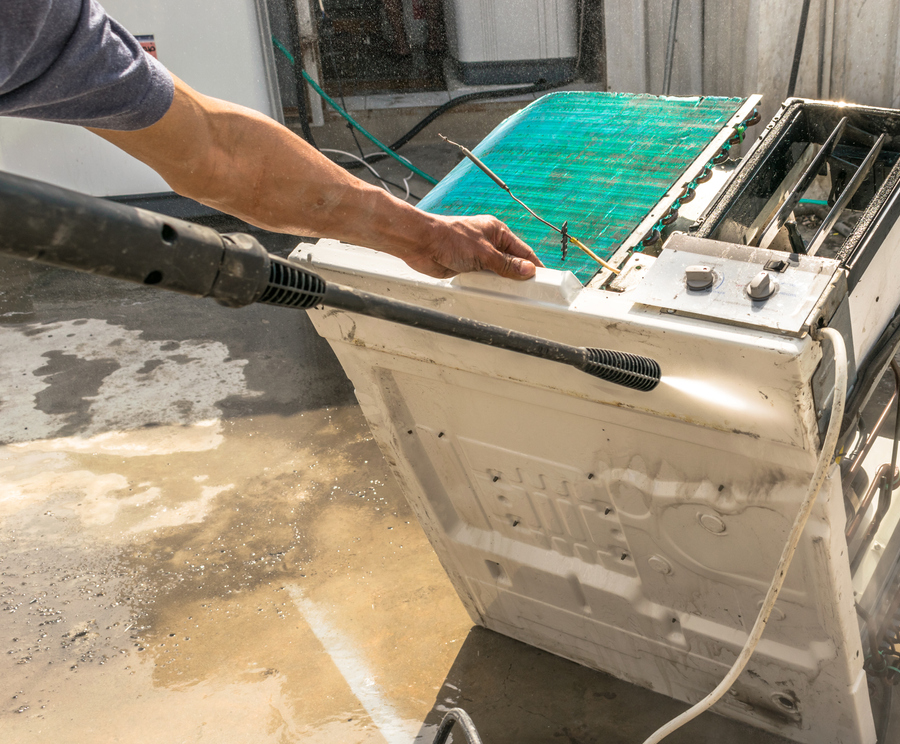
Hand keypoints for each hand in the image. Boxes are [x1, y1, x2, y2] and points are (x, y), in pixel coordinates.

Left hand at [91, 77, 543, 281]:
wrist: (212, 157)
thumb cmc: (240, 165)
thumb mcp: (288, 186)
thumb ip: (311, 193)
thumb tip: (318, 193)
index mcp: (360, 216)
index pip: (427, 239)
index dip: (466, 254)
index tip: (497, 266)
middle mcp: (369, 217)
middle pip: (446, 243)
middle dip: (492, 259)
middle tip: (530, 272)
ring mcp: (364, 213)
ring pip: (440, 241)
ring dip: (486, 257)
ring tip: (522, 269)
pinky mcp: (353, 207)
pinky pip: (416, 231)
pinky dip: (454, 247)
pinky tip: (476, 255)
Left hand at [401, 212, 542, 280]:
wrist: (421, 243)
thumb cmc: (449, 238)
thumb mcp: (484, 253)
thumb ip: (506, 264)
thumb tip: (528, 270)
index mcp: (497, 231)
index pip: (523, 250)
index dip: (533, 265)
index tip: (545, 279)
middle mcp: (489, 243)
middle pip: (512, 262)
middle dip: (519, 276)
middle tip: (530, 291)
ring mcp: (479, 256)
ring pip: (498, 273)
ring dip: (502, 283)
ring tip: (514, 295)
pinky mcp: (468, 267)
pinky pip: (484, 279)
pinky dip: (489, 286)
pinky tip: (495, 294)